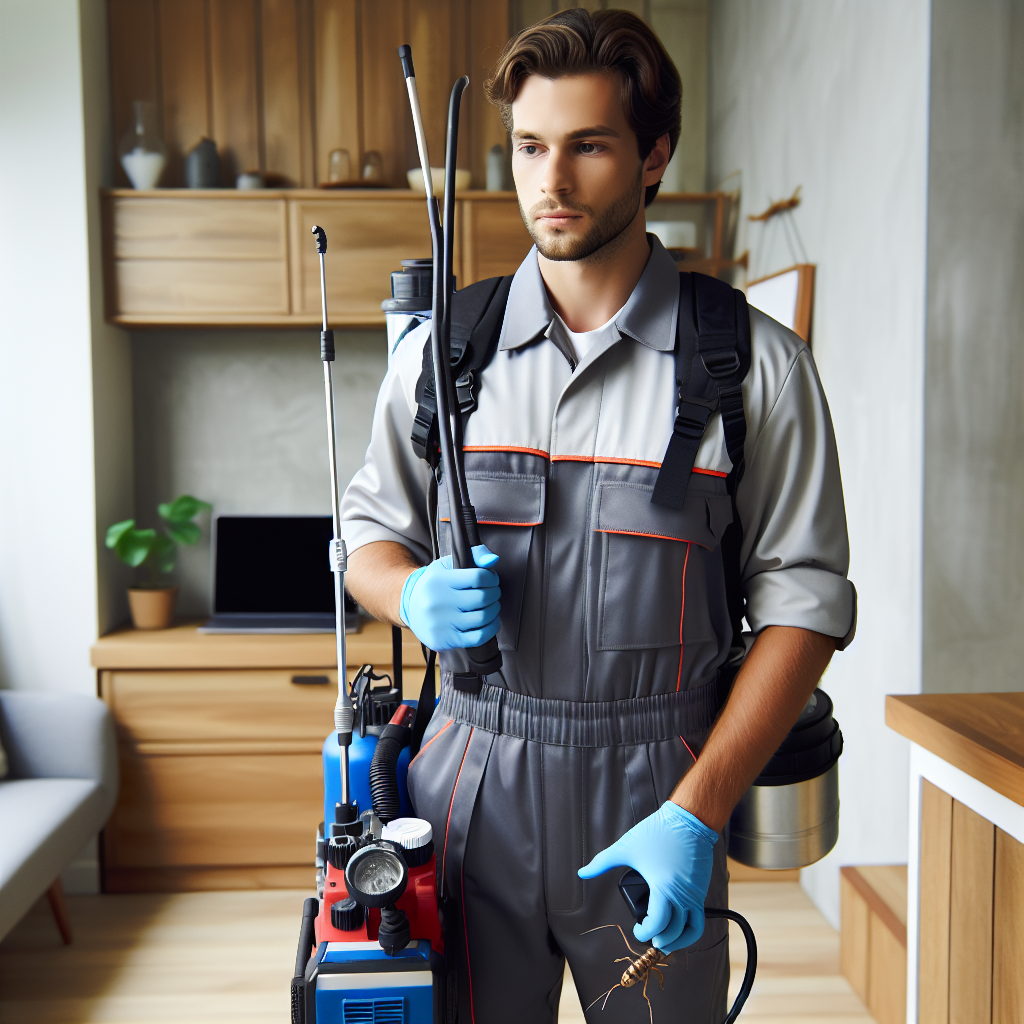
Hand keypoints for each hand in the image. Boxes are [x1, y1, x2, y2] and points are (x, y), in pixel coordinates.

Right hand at [400, 545, 500, 650]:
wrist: (408, 606)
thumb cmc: (434, 584)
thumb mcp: (448, 564)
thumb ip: (474, 555)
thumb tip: (492, 560)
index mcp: (438, 580)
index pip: (478, 577)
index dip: (491, 577)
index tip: (491, 579)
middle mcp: (437, 602)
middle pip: (482, 598)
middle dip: (494, 594)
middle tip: (493, 593)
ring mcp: (440, 624)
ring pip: (483, 618)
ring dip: (494, 611)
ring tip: (491, 606)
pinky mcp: (444, 640)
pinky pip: (478, 638)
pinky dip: (490, 629)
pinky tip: (489, 622)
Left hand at [578, 801, 717, 952]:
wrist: (689, 819)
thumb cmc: (659, 832)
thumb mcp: (626, 847)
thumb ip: (602, 862)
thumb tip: (583, 872)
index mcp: (663, 888)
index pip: (657, 925)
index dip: (645, 934)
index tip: (638, 932)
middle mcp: (682, 895)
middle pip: (674, 932)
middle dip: (661, 941)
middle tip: (651, 940)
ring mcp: (695, 893)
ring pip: (693, 929)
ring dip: (680, 940)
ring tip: (667, 941)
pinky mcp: (701, 888)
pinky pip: (700, 916)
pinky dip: (690, 926)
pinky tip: (679, 923)